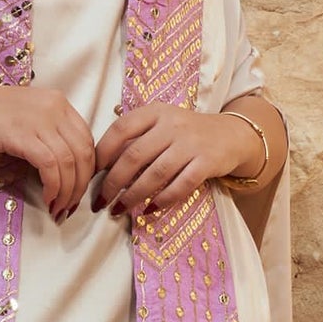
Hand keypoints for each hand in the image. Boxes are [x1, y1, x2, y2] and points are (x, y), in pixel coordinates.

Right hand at [0, 82, 96, 219]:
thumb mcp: (27, 116)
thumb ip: (48, 132)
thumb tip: (63, 167)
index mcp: (59, 103)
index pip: (87, 140)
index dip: (88, 170)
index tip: (78, 190)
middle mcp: (55, 108)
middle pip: (83, 153)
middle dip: (80, 186)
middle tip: (70, 206)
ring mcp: (39, 120)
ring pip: (69, 163)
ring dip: (67, 192)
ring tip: (58, 208)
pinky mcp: (22, 135)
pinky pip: (49, 166)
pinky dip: (53, 187)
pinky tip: (47, 198)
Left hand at [93, 102, 260, 216]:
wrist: (231, 135)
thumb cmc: (186, 133)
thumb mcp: (161, 123)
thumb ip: (135, 136)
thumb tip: (100, 165)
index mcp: (155, 111)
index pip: (121, 129)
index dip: (102, 153)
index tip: (91, 174)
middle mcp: (172, 124)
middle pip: (134, 156)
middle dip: (112, 183)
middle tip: (100, 201)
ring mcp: (191, 143)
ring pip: (155, 174)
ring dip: (133, 196)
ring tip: (119, 209)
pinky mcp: (207, 162)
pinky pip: (180, 186)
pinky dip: (162, 200)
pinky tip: (149, 210)